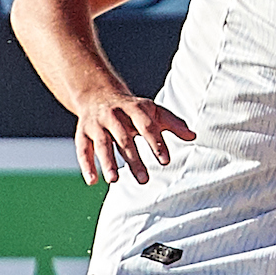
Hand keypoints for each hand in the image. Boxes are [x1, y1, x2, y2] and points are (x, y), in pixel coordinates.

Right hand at [74, 94, 196, 185]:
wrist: (98, 93)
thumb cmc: (132, 108)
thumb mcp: (153, 111)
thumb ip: (172, 123)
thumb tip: (193, 136)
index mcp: (134, 108)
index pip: (146, 125)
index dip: (156, 142)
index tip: (166, 161)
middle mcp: (113, 115)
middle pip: (124, 138)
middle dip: (133, 159)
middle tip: (144, 179)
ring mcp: (96, 124)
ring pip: (102, 144)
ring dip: (107, 162)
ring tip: (114, 180)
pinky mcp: (83, 132)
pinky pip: (83, 149)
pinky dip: (86, 165)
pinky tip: (92, 181)